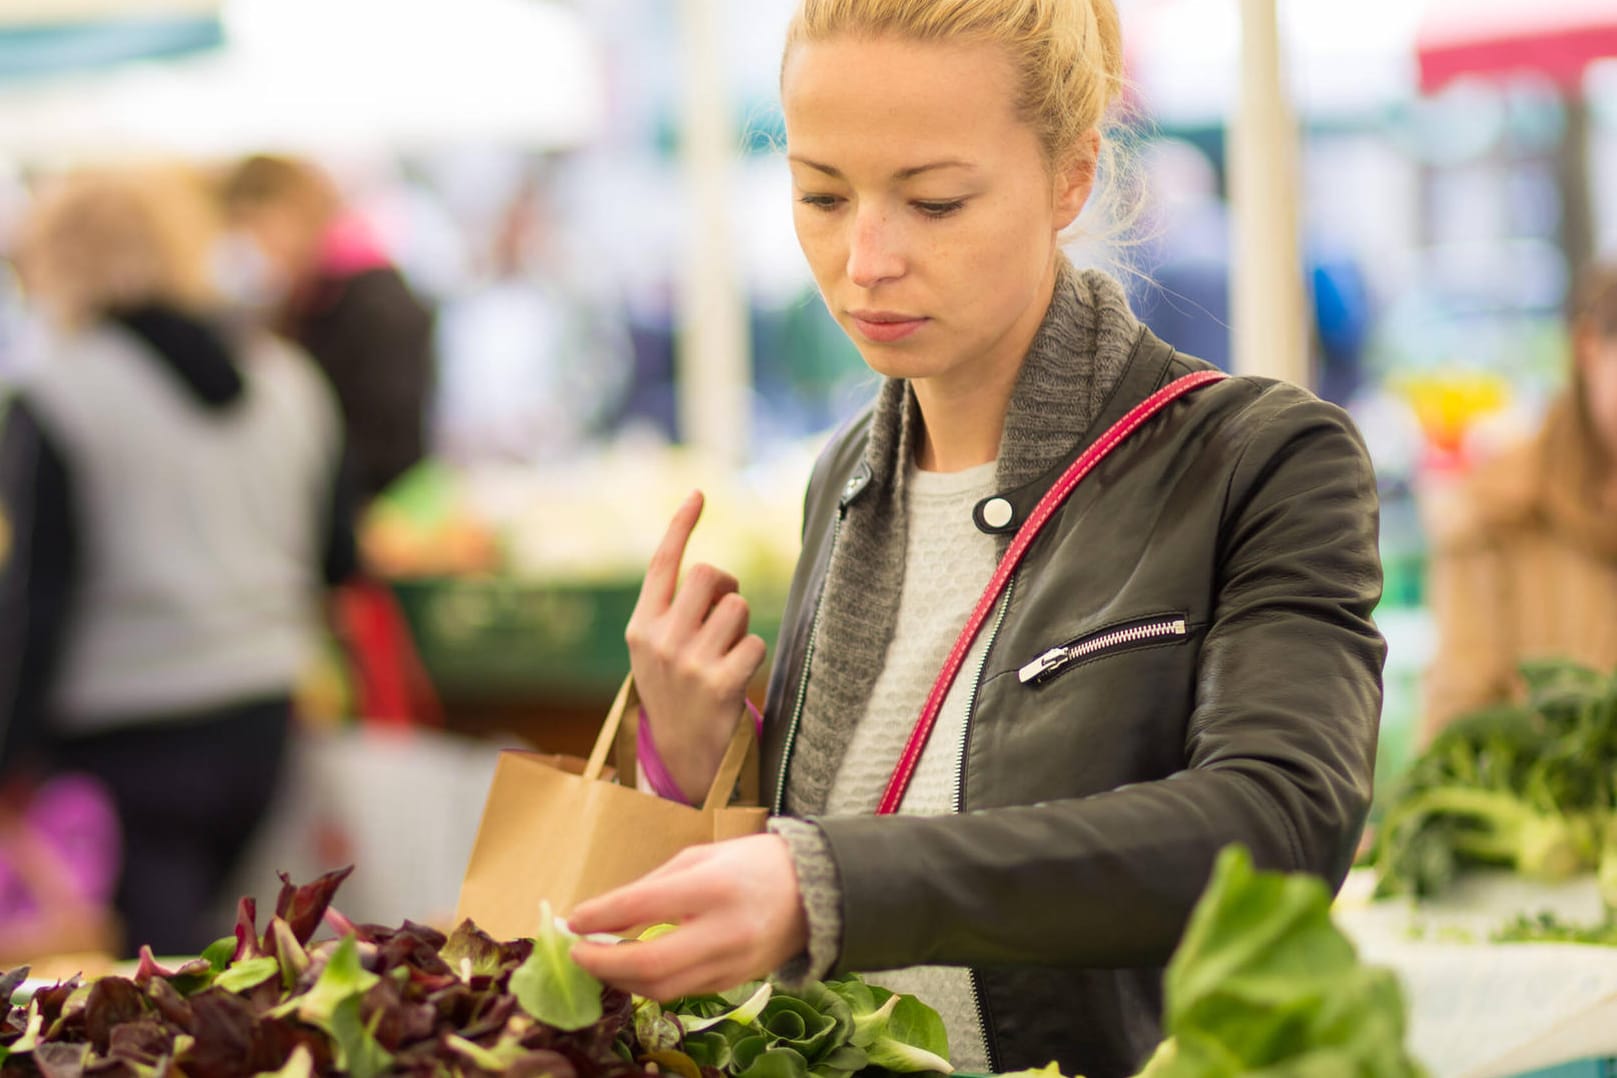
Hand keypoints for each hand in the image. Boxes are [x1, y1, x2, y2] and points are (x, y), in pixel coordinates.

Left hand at [568, 834, 807, 999]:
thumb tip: (599, 916)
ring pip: (662, 989)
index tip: (572, 922)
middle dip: (603, 964)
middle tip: (577, 954)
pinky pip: (682, 992)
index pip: (642, 907)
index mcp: (713, 887)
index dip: (599, 917)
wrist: (817, 890)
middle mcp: (724, 932)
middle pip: (650, 965)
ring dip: (622, 980)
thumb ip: (650, 887)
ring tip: (600, 962)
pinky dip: (650, 983)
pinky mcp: (734, 984)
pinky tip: (633, 970)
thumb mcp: (700, 857)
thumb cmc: (752, 863)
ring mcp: (732, 964)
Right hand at [626, 491, 767, 802]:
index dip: (681, 525)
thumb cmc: (678, 694)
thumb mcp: (657, 652)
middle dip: (727, 587)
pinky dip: (753, 655)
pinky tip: (738, 679)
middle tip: (726, 613)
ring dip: (741, 627)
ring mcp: (687, 663)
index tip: (699, 493)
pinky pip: (754, 642)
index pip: (662, 564)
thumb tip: (710, 572)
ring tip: (727, 655)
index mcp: (640, 628)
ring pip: (737, 607)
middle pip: (710, 575)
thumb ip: (672, 612)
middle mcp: (659, 641)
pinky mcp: (718, 685)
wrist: (684, 758)